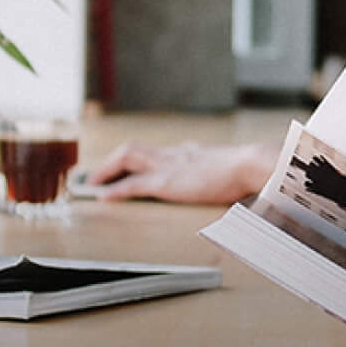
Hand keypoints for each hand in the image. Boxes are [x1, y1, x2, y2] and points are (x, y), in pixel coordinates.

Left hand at [83, 140, 274, 205]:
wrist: (251, 165)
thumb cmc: (251, 170)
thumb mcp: (236, 172)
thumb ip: (229, 177)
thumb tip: (239, 188)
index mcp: (192, 153)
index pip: (159, 152)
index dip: (141, 158)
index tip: (132, 165)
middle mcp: (176, 154)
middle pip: (135, 150)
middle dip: (114, 161)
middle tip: (99, 174)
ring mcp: (169, 166)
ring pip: (127, 159)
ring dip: (107, 170)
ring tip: (93, 184)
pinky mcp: (166, 182)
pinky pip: (132, 185)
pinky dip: (115, 189)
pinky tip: (103, 196)